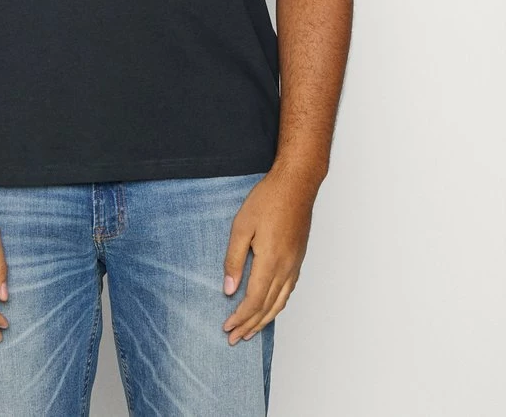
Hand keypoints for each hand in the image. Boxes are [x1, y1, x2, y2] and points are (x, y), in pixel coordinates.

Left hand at [221, 166, 316, 343]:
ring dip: (264, 320)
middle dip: (249, 325)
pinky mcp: (297, 259)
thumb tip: (228, 289)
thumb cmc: (267, 200)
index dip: (240, 317)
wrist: (296, 185)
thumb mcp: (242, 226)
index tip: (227, 327)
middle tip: (234, 338)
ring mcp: (294, 265)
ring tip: (250, 331)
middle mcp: (285, 268)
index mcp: (270, 261)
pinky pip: (287, 292)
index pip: (254, 300)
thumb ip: (234, 259)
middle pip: (267, 307)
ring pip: (280, 303)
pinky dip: (276, 306)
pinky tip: (269, 308)